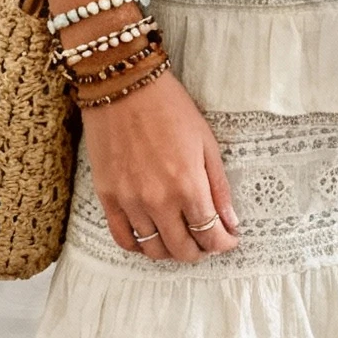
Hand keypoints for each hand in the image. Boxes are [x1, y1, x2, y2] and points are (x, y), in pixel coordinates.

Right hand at [82, 67, 240, 262]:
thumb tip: (230, 222)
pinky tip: (150, 237)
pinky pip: (123, 238)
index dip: (223, 244)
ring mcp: (130, 201)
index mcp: (188, 186)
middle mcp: (158, 200)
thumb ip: (219, 187)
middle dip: (200, 251)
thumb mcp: (206, 143)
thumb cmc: (169, 108)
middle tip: (205, 241)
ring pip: (153, 250)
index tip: (228, 240)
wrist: (124, 86)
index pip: (210, 235)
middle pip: (182, 250)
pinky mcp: (107, 197)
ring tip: (179, 238)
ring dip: (171, 251)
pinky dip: (139, 246)